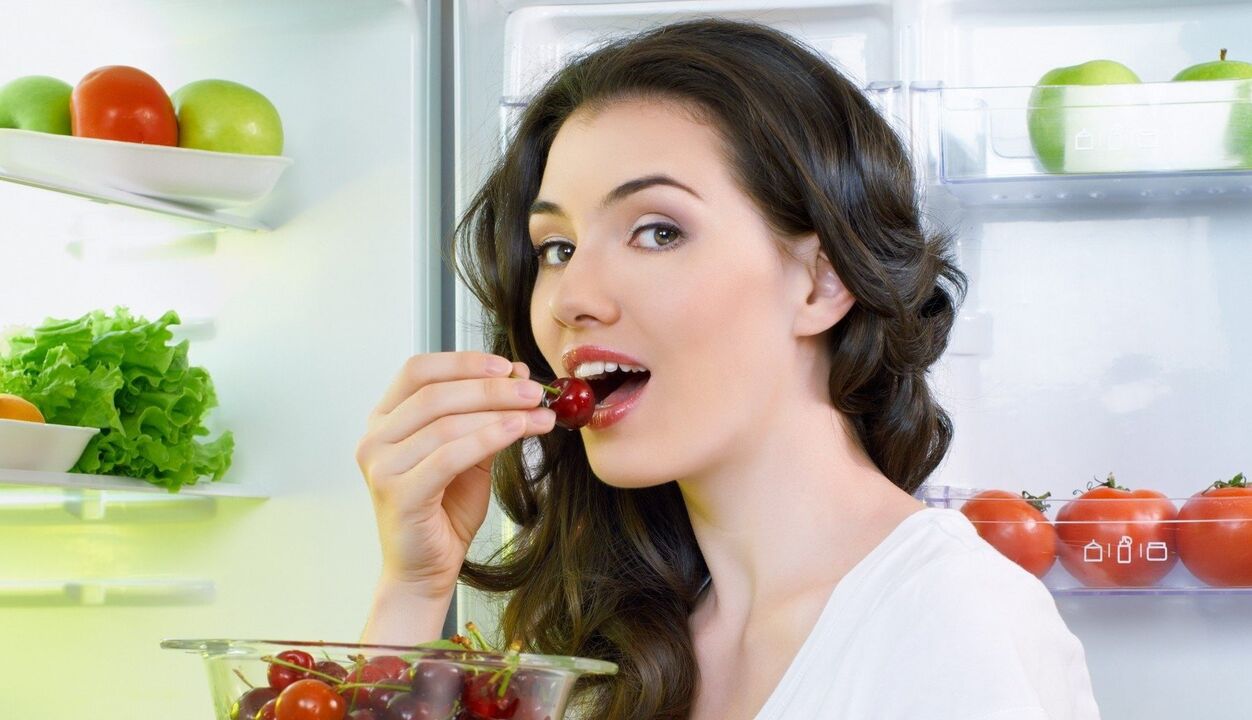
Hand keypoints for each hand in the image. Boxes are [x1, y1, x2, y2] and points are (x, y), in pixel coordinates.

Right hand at [356, 351, 554, 600]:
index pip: (418, 370)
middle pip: (435, 393)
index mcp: (385, 419)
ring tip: (538, 413)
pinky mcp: (399, 493)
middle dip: (491, 387)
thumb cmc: (444, 511)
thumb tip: (519, 374)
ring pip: (445, 422)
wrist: (425, 569)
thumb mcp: (471, 453)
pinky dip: (488, 438)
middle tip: (534, 391)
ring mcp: (382, 466)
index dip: (464, 362)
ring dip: (499, 411)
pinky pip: (449, 455)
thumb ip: (487, 415)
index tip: (507, 364)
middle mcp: (375, 438)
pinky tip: (517, 431)